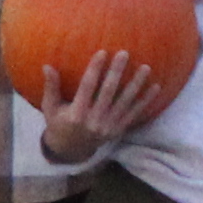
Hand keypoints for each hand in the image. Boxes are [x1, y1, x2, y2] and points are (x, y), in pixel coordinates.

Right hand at [32, 49, 170, 165]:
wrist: (71, 150)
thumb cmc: (58, 123)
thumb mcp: (50, 107)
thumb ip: (51, 87)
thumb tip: (47, 65)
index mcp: (76, 114)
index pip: (87, 88)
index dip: (95, 70)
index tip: (102, 52)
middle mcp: (94, 121)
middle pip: (108, 92)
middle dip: (117, 72)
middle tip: (125, 53)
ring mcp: (109, 126)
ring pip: (125, 102)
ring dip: (136, 84)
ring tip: (146, 67)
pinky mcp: (119, 129)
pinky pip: (135, 114)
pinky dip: (146, 101)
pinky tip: (156, 87)